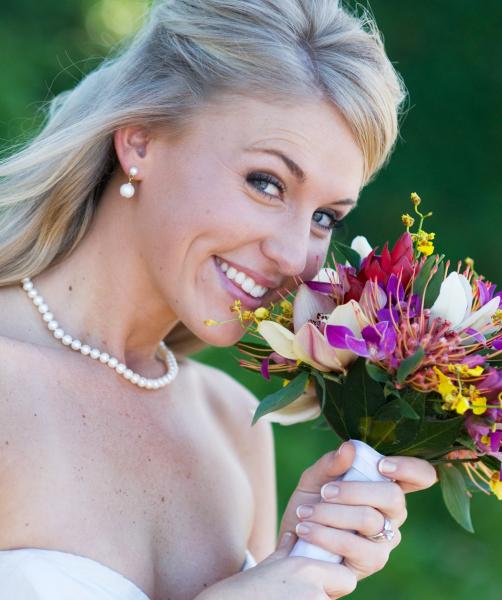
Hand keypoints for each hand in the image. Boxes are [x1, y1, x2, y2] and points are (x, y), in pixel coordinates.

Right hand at [195, 532, 357, 599]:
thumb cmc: (243, 592)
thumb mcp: (267, 567)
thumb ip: (286, 551)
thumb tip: (293, 535)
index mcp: (307, 570)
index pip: (347, 579)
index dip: (334, 583)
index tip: (319, 586)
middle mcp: (314, 593)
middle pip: (337, 599)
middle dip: (325, 597)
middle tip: (297, 596)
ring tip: (286, 599)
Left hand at [278, 441, 437, 580]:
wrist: (295, 537)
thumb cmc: (312, 502)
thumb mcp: (315, 478)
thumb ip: (331, 463)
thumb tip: (349, 447)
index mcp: (386, 484)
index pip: (421, 475)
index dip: (411, 468)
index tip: (381, 465)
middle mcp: (393, 512)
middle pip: (394, 496)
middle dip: (354, 491)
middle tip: (325, 491)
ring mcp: (386, 538)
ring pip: (370, 519)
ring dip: (331, 513)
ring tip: (305, 512)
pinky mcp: (372, 562)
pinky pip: (354, 546)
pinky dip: (325, 535)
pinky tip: (306, 529)